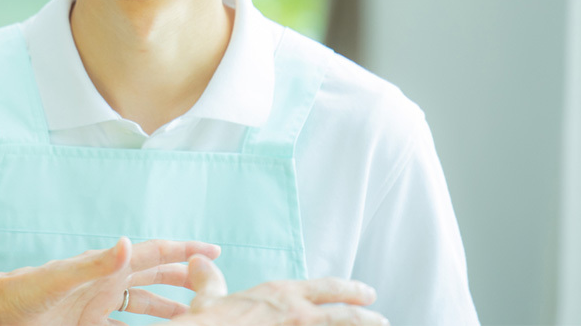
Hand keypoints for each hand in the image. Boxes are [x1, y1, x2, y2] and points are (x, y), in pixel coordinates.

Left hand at [0, 237, 220, 325]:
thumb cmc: (23, 292)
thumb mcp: (61, 278)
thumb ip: (95, 263)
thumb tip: (128, 243)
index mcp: (105, 267)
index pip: (152, 254)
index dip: (183, 250)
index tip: (212, 251)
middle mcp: (105, 282)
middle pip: (154, 277)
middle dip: (182, 278)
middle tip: (213, 284)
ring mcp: (97, 304)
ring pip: (143, 305)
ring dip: (167, 309)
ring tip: (191, 316)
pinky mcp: (88, 325)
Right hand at [171, 256, 387, 325]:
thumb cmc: (209, 322)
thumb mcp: (208, 299)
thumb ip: (208, 280)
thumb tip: (199, 260)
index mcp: (280, 295)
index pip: (325, 289)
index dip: (348, 290)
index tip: (366, 293)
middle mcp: (297, 313)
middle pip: (344, 314)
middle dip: (366, 316)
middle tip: (382, 317)